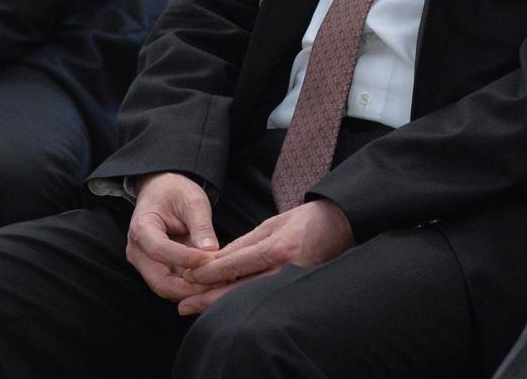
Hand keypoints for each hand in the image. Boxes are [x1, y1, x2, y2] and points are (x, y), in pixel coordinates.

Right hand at [126, 172, 219, 301]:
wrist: (161, 191)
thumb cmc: (175, 192)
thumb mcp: (193, 200)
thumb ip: (201, 226)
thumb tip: (211, 252)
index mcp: (142, 228)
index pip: (161, 251)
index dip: (187, 259)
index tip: (211, 260)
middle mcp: (137, 251)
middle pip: (160, 281)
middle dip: (190, 286)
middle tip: (219, 280)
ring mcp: (144, 264)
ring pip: (166, 288)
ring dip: (193, 289)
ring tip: (220, 281)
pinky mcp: (155, 270)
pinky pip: (172, 285)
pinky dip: (191, 286)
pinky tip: (212, 280)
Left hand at [177, 199, 353, 315]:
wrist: (342, 224)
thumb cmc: (307, 220)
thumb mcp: (273, 223)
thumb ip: (245, 243)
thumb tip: (216, 259)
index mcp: (278, 248)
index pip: (236, 264)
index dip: (210, 273)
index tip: (188, 277)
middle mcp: (286, 269)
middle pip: (240, 289)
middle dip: (209, 298)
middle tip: (183, 305)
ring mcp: (293, 282)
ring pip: (250, 297)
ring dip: (221, 303)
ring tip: (196, 307)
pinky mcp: (299, 289)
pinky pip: (264, 297)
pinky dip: (243, 301)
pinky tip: (225, 304)